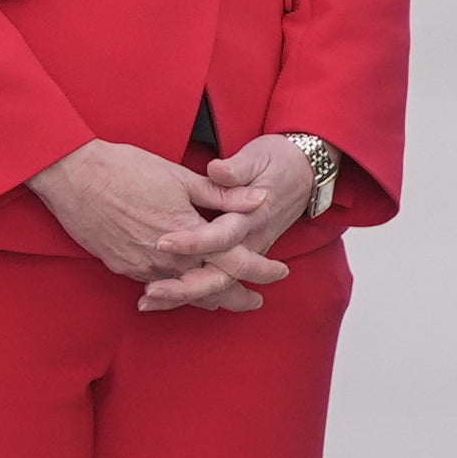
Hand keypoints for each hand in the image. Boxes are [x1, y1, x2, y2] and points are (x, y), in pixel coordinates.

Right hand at [27, 140, 279, 306]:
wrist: (74, 177)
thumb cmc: (128, 169)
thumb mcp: (182, 177)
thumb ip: (224, 195)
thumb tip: (261, 199)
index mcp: (187, 233)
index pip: (234, 261)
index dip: (260, 269)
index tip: (280, 273)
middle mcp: (165, 258)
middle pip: (211, 287)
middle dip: (236, 298)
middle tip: (255, 302)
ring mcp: (140, 266)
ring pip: (183, 292)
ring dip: (206, 298)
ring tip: (224, 302)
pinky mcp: (120, 267)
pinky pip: (155, 288)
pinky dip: (175, 293)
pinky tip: (182, 292)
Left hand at [137, 134, 317, 311]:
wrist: (307, 172)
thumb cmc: (278, 161)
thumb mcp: (259, 156)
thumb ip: (237, 168)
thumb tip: (217, 170)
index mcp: (253, 215)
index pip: (223, 235)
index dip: (194, 241)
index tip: (163, 242)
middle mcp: (252, 240)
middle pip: (221, 274)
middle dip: (186, 286)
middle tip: (152, 289)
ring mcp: (249, 252)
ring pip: (218, 285)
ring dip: (184, 296)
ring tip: (149, 300)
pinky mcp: (243, 258)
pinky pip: (218, 283)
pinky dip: (191, 296)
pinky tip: (162, 300)